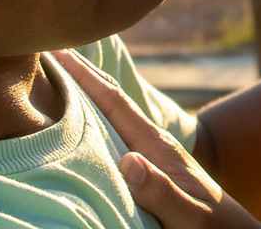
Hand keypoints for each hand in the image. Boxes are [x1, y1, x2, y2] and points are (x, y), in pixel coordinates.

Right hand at [53, 50, 260, 228]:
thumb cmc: (209, 225)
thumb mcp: (185, 213)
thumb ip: (160, 189)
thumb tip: (128, 159)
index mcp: (156, 145)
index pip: (115, 102)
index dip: (85, 77)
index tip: (59, 52)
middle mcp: (151, 141)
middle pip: (111, 99)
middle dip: (83, 74)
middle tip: (51, 48)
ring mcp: (150, 151)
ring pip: (112, 114)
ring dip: (87, 94)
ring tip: (59, 75)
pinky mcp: (149, 164)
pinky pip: (115, 133)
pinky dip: (95, 118)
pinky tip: (83, 118)